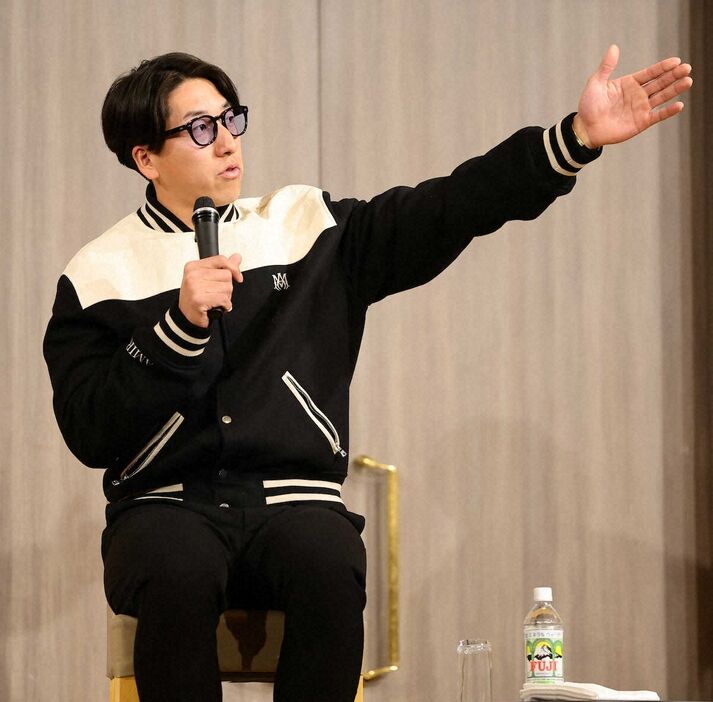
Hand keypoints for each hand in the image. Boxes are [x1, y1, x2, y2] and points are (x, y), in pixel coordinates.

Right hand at [179, 253, 243, 327]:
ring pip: (227, 288)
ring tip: (214, 301)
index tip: (238, 277)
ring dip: (226, 298)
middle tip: (215, 294)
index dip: (233, 268)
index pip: (220, 260)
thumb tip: (237, 257)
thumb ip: (223, 267)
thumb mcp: (208, 278)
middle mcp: (193, 275)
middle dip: (226, 287)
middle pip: (226, 275)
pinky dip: (225, 306)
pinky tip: (216, 307)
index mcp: (194, 266)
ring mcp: (195, 287)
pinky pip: (224, 299)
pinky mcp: (199, 299)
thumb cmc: (197, 297)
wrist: (186, 316)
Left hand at [573, 44, 692, 147]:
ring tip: (688, 81)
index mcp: (630, 83)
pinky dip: (668, 112)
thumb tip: (614, 47)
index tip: (676, 61)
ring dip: (675, 89)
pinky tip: (678, 105)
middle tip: (686, 68)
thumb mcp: (595, 83)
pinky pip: (657, 116)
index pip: (650, 73)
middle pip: (660, 83)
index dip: (663, 67)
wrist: (586, 128)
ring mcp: (641, 108)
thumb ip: (606, 67)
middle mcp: (638, 94)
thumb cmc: (588, 106)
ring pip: (662, 97)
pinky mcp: (641, 122)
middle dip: (673, 75)